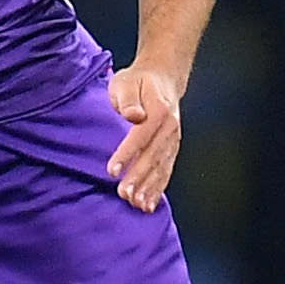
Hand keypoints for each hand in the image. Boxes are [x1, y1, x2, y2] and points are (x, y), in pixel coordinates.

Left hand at [105, 63, 182, 211]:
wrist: (162, 78)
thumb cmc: (138, 81)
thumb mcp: (126, 82)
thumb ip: (128, 99)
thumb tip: (134, 114)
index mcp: (159, 110)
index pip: (141, 135)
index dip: (127, 154)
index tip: (112, 170)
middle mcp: (170, 127)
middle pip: (153, 155)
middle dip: (138, 177)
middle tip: (124, 194)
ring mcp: (173, 140)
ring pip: (161, 167)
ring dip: (149, 188)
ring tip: (137, 205)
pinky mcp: (171, 149)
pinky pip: (166, 172)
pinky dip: (158, 190)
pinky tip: (148, 205)